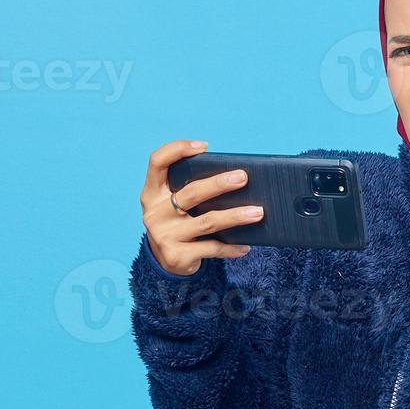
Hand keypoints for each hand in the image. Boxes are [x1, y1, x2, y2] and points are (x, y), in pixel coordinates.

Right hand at [140, 139, 262, 275]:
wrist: (166, 262)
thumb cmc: (178, 223)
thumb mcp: (175, 205)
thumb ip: (192, 190)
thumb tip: (235, 179)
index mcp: (152, 193)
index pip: (157, 162)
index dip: (178, 150)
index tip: (204, 146)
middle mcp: (154, 213)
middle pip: (191, 193)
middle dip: (219, 184)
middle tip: (243, 178)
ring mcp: (164, 235)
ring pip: (207, 222)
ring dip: (235, 216)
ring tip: (258, 212)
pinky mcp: (177, 256)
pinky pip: (211, 248)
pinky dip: (231, 247)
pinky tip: (246, 246)